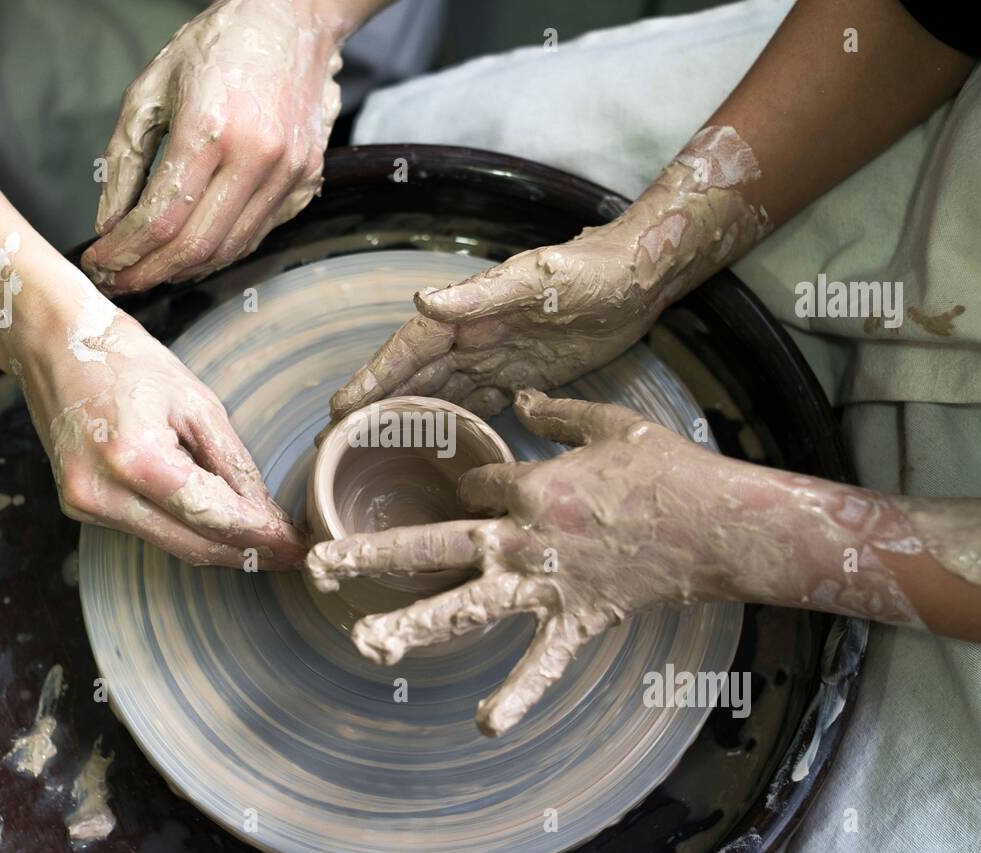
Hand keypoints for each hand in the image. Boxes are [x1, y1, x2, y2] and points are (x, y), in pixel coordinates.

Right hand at [10, 292, 304, 568]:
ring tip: (265, 541)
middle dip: (246, 552)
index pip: (212, 514)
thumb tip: (265, 511)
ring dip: (219, 546)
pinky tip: (218, 523)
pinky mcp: (78, 506)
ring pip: (171, 543)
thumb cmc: (125, 360)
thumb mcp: (195, 401)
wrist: (52, 344)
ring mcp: (84, 505)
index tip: (298, 546)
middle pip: (192, 544)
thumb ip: (232, 462)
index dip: (261, 535)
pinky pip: (147, 529)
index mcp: (135, 458)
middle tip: (290, 555)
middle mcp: (102, 493)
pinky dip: (185, 528)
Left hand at [82, 0, 345, 292]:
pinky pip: (257, 234)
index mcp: (210, 127)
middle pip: (196, 245)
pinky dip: (220, 251)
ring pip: (230, 248)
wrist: (295, 22)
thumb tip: (110, 223)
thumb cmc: (218, 46)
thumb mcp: (151, 89)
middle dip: (150, 272)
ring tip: (150, 269)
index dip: (124, 251)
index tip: (99, 262)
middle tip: (119, 280)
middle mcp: (257, 156)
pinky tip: (191, 250)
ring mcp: (289, 173)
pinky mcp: (307, 180)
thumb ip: (125, 160)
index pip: (161, 216)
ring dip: (185, 269)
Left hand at [307, 390, 745, 734]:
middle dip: (372, 554)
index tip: (462, 493)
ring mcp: (545, 584)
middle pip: (433, 545)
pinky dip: (517, 694)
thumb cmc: (667, 470)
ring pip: (466, 606)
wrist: (718, 524)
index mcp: (531, 484)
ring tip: (366, 643)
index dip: (463, 488)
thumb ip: (559, 411)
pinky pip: (542, 663)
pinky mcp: (575, 620)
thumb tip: (522, 395)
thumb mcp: (612, 423)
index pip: (472, 486)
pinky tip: (484, 724)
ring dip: (414, 625)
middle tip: (320, 566)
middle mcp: (523, 537)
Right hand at [328, 127, 771, 421]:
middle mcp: (474, 337)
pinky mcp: (523, 376)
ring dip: (409, 420)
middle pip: (415, 378)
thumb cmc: (593, 270)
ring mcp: (496, 359)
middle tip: (338, 442)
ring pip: (441, 395)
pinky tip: (441, 452)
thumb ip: (481, 293)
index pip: (409, 350)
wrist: (642, 278)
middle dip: (377, 408)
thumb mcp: (539, 278)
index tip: (340, 408)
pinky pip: (477, 405)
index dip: (374, 379)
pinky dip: (454, 425)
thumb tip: (423, 301)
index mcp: (469, 313)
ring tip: (374, 453)